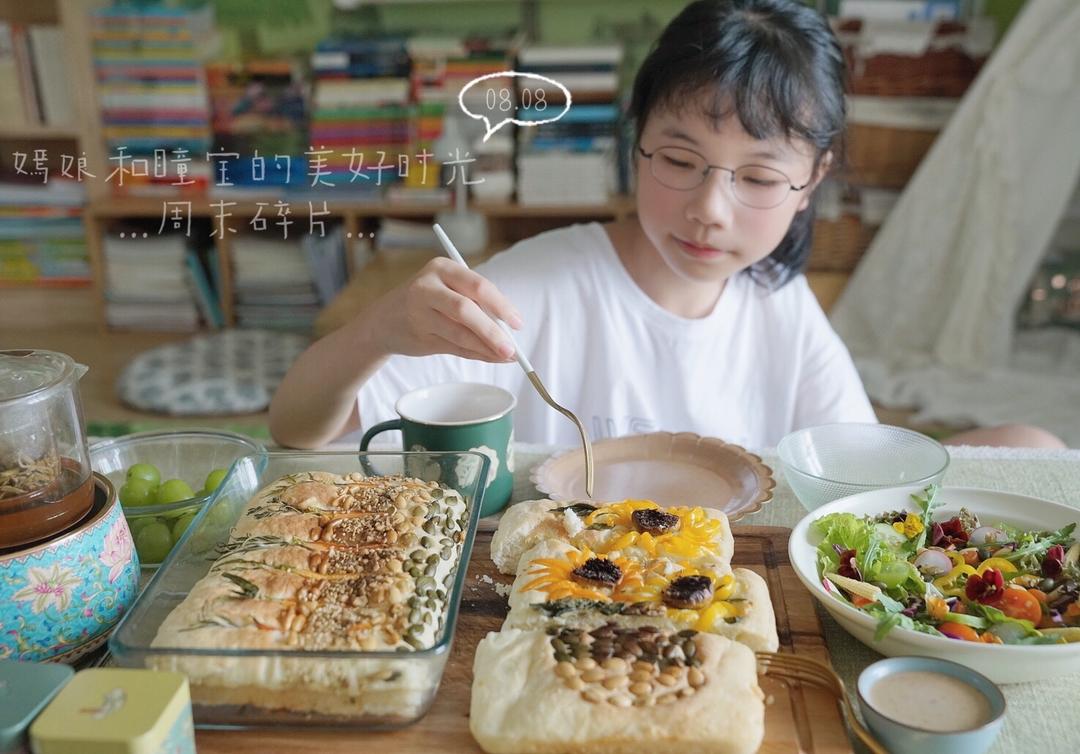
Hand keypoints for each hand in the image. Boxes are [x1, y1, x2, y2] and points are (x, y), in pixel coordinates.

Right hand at [365, 257, 522, 361]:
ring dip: (486, 347)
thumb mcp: (449, 291)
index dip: (501, 305)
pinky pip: (454, 347)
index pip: (477, 285)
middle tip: (512, 349)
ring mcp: (419, 312)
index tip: (518, 323)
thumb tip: (510, 331)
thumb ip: (477, 306)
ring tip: (506, 356)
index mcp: (442, 268)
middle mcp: (427, 287)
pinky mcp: (419, 336)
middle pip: (466, 309)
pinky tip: (490, 358)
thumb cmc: (428, 302)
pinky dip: (476, 354)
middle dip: (492, 331)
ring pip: (460, 333)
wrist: (384, 320)